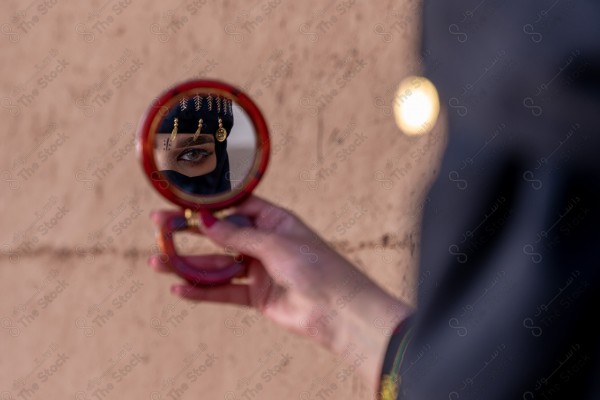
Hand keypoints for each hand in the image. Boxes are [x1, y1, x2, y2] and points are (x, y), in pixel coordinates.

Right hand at [149, 195, 412, 390]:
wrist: (338, 311)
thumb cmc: (316, 267)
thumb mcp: (275, 244)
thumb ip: (239, 235)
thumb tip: (206, 221)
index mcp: (275, 221)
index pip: (237, 206)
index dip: (210, 204)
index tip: (182, 201)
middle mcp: (265, 243)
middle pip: (221, 234)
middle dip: (190, 232)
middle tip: (158, 226)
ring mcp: (259, 270)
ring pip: (218, 265)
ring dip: (189, 264)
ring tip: (157, 261)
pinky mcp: (256, 297)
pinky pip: (224, 292)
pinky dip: (203, 291)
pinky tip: (179, 288)